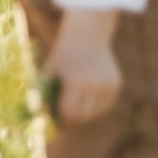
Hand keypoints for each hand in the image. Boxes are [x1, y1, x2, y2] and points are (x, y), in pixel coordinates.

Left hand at [44, 11, 121, 125]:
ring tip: (77, 97)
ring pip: (95, 113)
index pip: (69, 113)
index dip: (61, 120)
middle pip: (83, 116)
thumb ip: (44, 96)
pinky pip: (104, 105)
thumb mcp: (50, 73)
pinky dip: (96, 105)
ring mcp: (108, 85)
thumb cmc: (63, 55)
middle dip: (73, 120)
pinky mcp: (116, 84)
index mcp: (76, 81)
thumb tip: (41, 120)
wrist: (87, 35)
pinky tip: (89, 92)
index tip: (56, 122)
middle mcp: (95, 84)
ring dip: (85, 112)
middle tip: (65, 116)